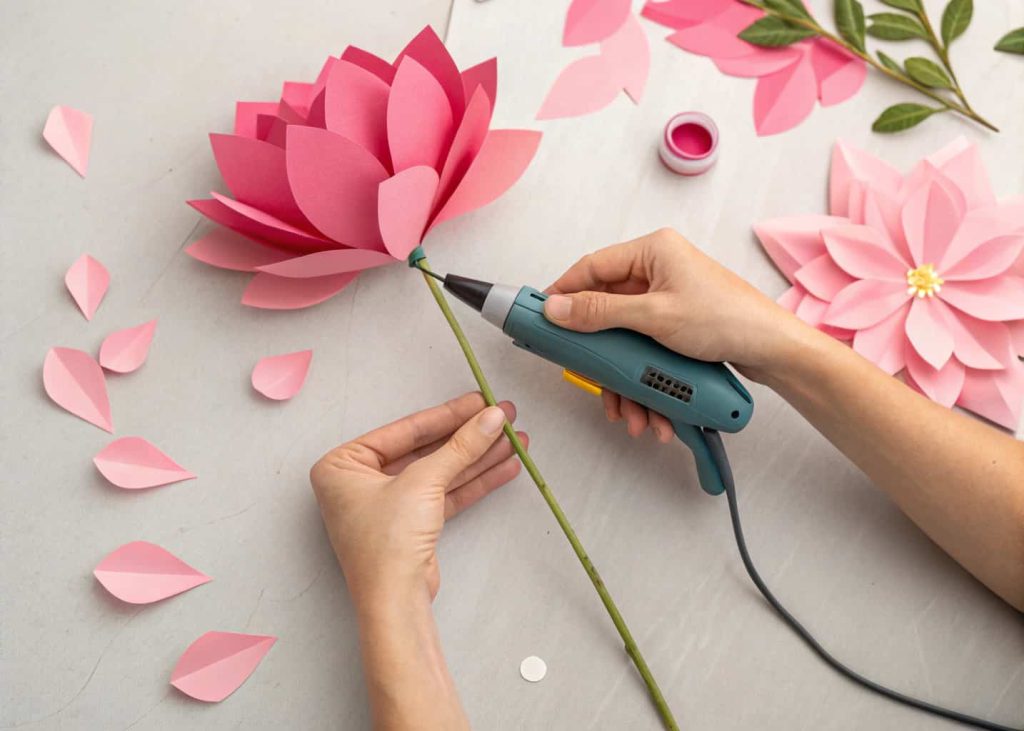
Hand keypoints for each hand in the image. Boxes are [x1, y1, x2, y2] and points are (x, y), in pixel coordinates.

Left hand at [310, 392, 524, 610]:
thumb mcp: (424, 482)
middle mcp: (360, 483)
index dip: (447, 415)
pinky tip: (504, 466)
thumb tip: (491, 418)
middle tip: (500, 417)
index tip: (479, 402)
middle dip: (467, 437)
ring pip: (439, 472)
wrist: (395, 601)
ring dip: (477, 457)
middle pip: (425, 450)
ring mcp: (387, 506)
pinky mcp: (410, 525)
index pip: (404, 431)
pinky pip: (444, 494)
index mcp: (343, 465)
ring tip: (514, 440)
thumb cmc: (386, 542)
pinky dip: (473, 481)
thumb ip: (460, 447)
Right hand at [544, 228, 806, 440]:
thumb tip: (556, 309)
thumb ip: (599, 312)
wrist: (775, 350)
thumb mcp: (653, 316)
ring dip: (625, 380)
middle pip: (607, 311)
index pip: (591, 267)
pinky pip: (646, 351)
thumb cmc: (726, 319)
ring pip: (626, 339)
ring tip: (632, 412)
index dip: (563, 292)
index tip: (541, 318)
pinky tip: (651, 411)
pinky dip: (644, 381)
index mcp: (653, 251)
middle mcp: (659, 271)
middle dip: (601, 356)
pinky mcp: (677, 326)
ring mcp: (668, 300)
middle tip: (589, 379)